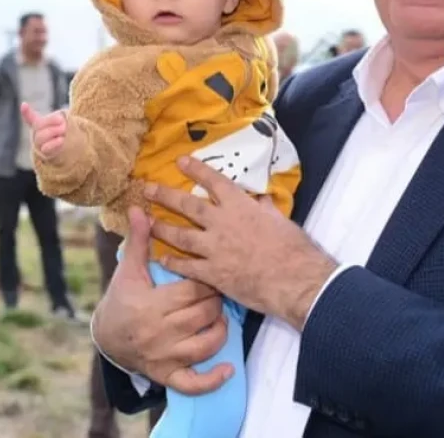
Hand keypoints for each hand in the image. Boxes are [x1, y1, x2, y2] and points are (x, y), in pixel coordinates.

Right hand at [20, 103, 65, 157]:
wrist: (62, 145)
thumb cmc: (59, 130)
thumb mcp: (60, 121)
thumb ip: (59, 118)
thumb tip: (61, 119)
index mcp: (38, 123)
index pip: (29, 117)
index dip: (26, 111)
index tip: (24, 105)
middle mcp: (36, 133)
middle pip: (38, 126)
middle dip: (51, 121)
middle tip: (62, 120)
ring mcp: (39, 143)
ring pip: (41, 137)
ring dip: (53, 131)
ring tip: (63, 129)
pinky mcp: (45, 153)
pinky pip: (46, 148)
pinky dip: (54, 143)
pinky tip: (61, 139)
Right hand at [91, 207, 232, 394]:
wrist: (106, 338)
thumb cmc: (121, 299)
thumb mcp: (128, 269)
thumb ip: (139, 240)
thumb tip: (140, 208)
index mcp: (151, 304)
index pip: (191, 290)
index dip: (207, 280)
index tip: (214, 271)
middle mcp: (159, 332)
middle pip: (202, 315)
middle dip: (215, 301)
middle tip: (220, 291)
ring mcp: (164, 356)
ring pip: (204, 345)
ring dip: (219, 331)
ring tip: (221, 317)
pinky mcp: (167, 376)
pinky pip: (194, 383)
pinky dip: (213, 379)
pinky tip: (228, 368)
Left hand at [147, 156, 335, 329]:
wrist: (295, 280)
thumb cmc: (293, 248)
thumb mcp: (280, 220)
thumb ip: (265, 209)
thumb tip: (261, 199)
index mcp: (240, 206)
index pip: (214, 182)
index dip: (196, 170)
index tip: (181, 162)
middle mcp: (222, 223)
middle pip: (187, 205)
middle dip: (166, 196)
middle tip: (148, 189)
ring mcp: (215, 248)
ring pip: (181, 235)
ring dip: (163, 229)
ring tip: (150, 224)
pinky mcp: (213, 273)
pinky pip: (187, 266)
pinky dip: (174, 262)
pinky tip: (163, 259)